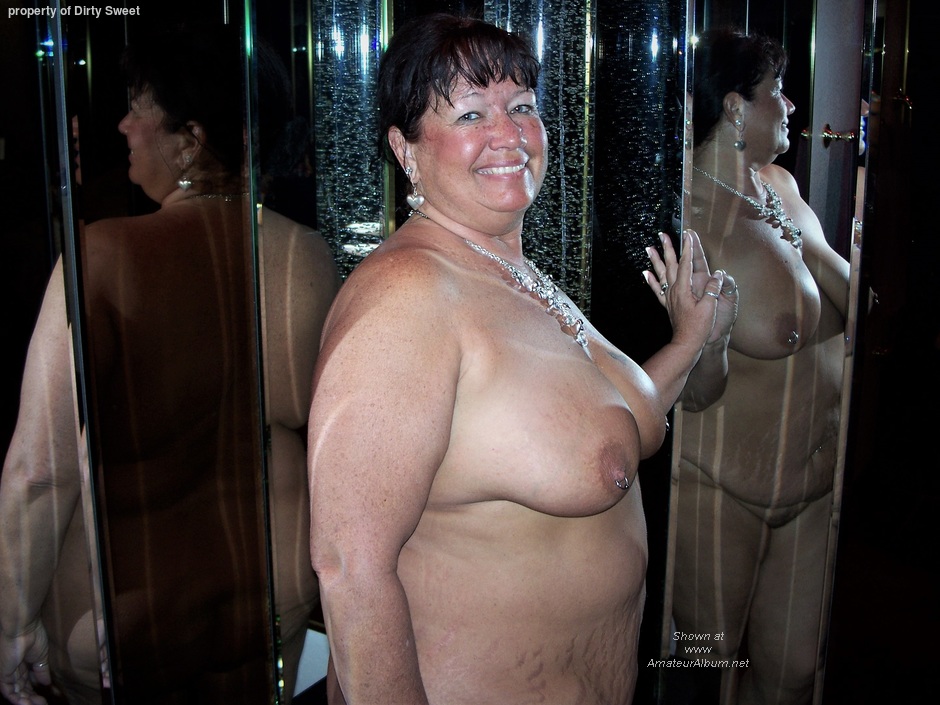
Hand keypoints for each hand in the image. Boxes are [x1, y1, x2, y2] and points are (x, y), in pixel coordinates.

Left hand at [0, 624, 50, 704]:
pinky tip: (26, 703)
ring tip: (38, 704)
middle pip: (22, 689)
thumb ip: (42, 670)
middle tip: (44, 703)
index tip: (48, 696)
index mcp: (22, 664)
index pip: (28, 682)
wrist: (23, 628)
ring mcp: (8, 673)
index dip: (37, 691)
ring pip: (16, 692)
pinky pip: (8, 691)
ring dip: (26, 700)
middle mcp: (14, 670)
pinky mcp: (3, 675)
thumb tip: (46, 683)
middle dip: (32, 698)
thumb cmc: (34, 636)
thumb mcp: (42, 656)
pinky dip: (17, 699)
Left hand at [643, 230, 735, 349]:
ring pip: (661, 273)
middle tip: (662, 234)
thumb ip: (713, 289)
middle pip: (670, 264)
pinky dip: (651, 280)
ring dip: (655, 260)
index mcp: (684, 289)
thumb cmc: (699, 327)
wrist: (687, 343)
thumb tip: (718, 274)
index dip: (689, 248)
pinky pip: (657, 289)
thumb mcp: (710, 307)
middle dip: (668, 248)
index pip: (687, 263)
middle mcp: (674, 290)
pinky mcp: (668, 304)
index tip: (689, 234)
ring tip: (649, 248)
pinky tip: (646, 273)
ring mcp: (670, 297)